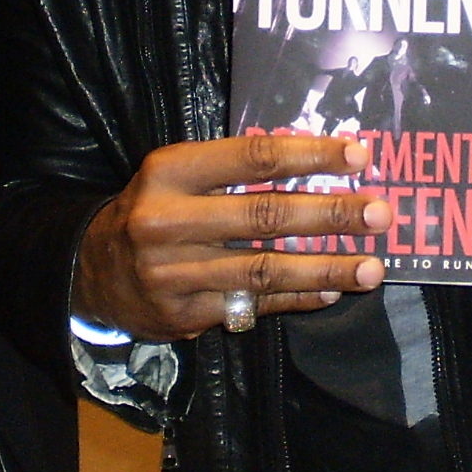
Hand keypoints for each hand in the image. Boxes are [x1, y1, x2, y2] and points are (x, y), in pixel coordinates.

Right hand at [73, 134, 389, 341]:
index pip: (251, 158)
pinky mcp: (184, 314)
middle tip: (381, 213)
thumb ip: (234, 169)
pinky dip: (297, 298)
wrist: (91, 272)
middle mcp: (169, 221)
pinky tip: (332, 291)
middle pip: (264, 216)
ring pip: (264, 270)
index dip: (309, 156)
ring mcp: (175, 273)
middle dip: (330, 215)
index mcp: (169, 171)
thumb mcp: (177, 174)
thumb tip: (317, 161)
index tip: (359, 156)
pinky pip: (253, 305)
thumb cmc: (152, 210)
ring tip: (372, 267)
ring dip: (325, 268)